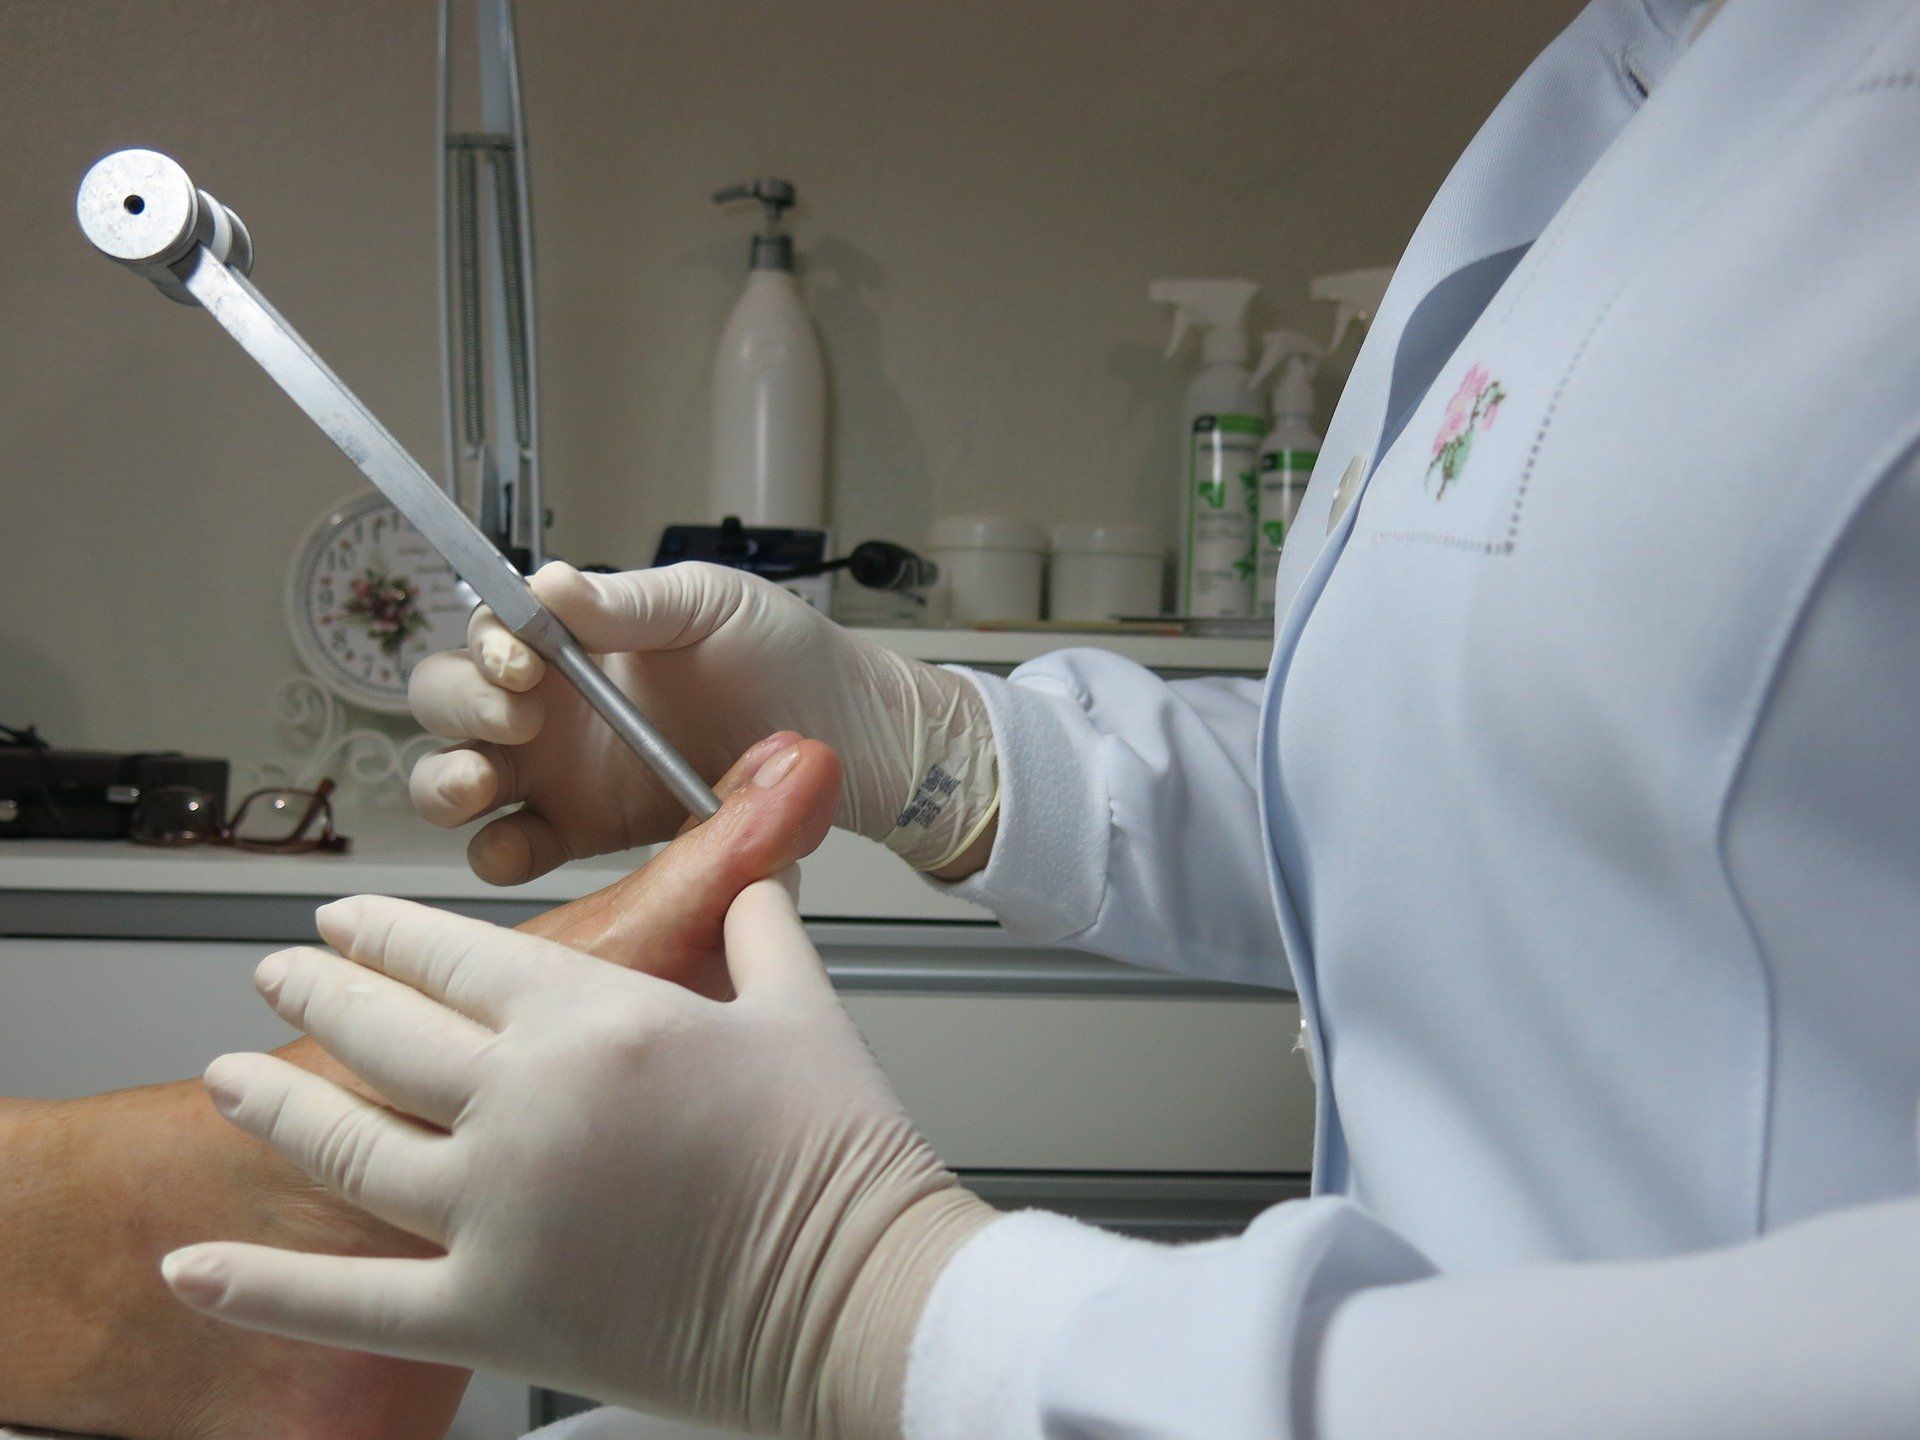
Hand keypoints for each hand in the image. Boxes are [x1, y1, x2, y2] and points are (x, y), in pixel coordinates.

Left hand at [160, 885, 995, 1438]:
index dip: (382, 933)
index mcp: (600, 1018)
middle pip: (382, 1032)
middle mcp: (531, 1102)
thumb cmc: (840, 1156)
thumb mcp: (801, 1007)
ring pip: (346, 1144)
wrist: (860, 1295)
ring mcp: (499, 1210)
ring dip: (273, 1107)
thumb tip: (754, 874)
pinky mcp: (493, 1313)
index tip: (345, 922)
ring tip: (228, 1080)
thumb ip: (754, 926)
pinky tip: (197, 1272)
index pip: (454, 953)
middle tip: (279, 976)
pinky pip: (350, 1302)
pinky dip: (262, 1289)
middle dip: (317, 995)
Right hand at [406, 561, 998, 881]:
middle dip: (459, 709)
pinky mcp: (581, 836)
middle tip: (515, 718)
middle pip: (447, 704)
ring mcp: (559, 774)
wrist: (843, 733)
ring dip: (447, 780)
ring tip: (485, 781)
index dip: (485, 646)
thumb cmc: (784, 655)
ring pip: (456, 779)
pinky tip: (516, 843)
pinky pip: (510, 851)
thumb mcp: (710, 604)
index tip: (521, 659)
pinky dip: (493, 852)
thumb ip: (628, 602)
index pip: (488, 634)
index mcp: (573, 640)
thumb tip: (548, 584)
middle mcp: (552, 705)